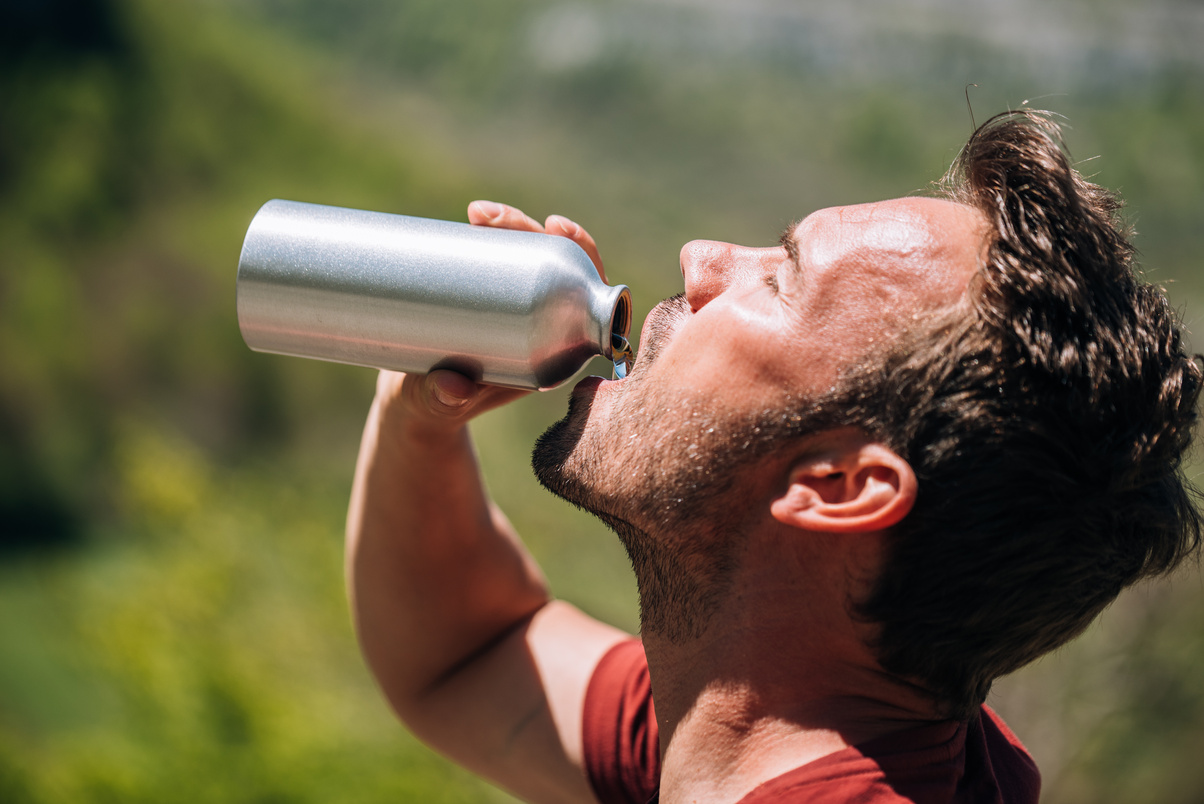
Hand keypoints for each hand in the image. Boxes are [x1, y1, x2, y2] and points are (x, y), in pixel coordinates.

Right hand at [377, 200, 606, 431]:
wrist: (416, 402)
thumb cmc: (435, 408)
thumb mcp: (438, 405)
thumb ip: (444, 402)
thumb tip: (453, 389)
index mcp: (556, 354)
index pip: (584, 297)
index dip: (583, 255)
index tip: (554, 227)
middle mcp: (545, 327)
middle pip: (555, 266)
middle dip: (531, 231)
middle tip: (487, 218)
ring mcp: (519, 309)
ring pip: (529, 257)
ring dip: (512, 225)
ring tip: (478, 213)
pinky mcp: (494, 297)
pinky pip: (505, 260)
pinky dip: (495, 234)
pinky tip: (477, 216)